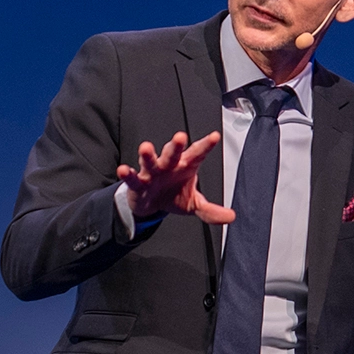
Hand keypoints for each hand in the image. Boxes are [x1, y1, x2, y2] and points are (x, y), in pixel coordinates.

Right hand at [115, 131, 233, 224]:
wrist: (151, 204)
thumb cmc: (173, 195)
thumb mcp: (194, 204)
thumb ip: (211, 211)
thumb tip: (231, 216)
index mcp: (186, 166)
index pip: (197, 154)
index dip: (206, 146)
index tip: (214, 137)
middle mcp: (169, 165)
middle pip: (173, 153)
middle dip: (176, 146)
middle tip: (180, 137)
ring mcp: (152, 172)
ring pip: (150, 161)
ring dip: (148, 154)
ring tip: (146, 148)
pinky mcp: (138, 182)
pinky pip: (132, 177)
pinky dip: (127, 174)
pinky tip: (123, 170)